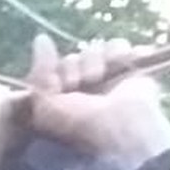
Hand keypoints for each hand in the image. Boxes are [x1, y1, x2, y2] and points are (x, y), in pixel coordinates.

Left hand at [25, 35, 169, 164]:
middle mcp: (85, 90)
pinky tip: (120, 64)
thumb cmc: (82, 126)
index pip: (52, 69)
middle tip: (83, 84)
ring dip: (95, 61)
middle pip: (73, 57)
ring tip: (101, 78)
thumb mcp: (47, 107)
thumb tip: (41, 38)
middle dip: (76, 67)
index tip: (62, 86)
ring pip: (94, 49)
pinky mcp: (130, 70)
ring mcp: (108, 80)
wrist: (124, 131)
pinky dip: (118, 52)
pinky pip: (118, 45)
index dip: (54, 72)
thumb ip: (39, 75)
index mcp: (64, 101)